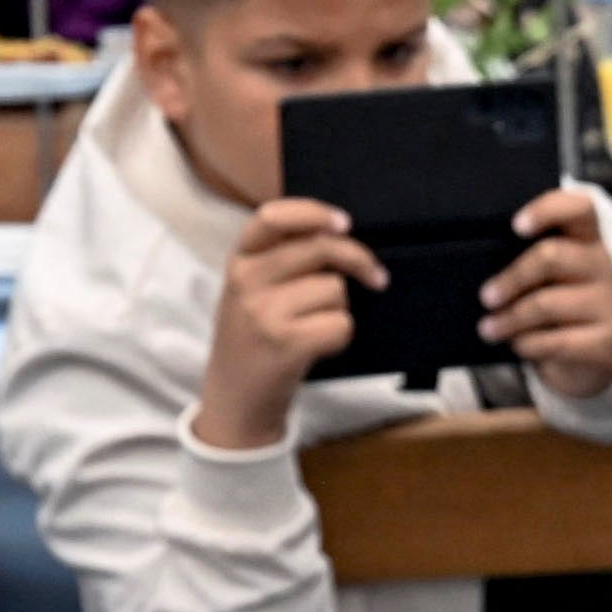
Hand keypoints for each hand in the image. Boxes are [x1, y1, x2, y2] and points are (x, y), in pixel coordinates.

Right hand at [193, 197, 384, 453]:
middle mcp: (246, 281)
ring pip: (336, 289)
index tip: (343, 223)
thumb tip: (343, 233)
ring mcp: (264, 313)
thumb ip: (284, 259)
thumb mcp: (252, 291)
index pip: (272, 216)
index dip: (313, 212)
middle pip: (322, 248)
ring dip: (340, 309)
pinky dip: (341, 336)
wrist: (235, 400)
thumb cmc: (256, 338)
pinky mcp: (285, 343)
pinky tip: (318, 347)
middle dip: (359, 261)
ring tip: (314, 327)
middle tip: (376, 277)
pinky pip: (341, 324)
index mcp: (239, 261)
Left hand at [480, 187, 611, 397]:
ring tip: (489, 328)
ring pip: (546, 303)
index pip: (579, 208)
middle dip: (511, 278)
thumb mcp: (548, 277)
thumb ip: (526, 261)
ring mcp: (607, 305)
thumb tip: (479, 266)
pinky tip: (518, 344)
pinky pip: (556, 341)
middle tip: (486, 297)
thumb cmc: (559, 308)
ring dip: (509, 318)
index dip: (547, 210)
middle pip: (552, 256)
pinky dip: (527, 344)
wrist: (592, 358)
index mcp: (586, 240)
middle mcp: (600, 266)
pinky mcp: (606, 342)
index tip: (516, 224)